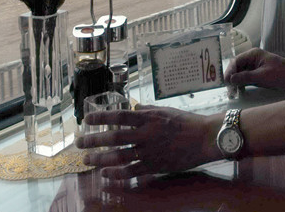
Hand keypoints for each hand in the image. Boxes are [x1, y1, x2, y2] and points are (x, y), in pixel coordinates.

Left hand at [75, 106, 222, 178]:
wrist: (205, 138)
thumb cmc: (187, 122)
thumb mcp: (165, 110)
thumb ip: (147, 111)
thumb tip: (134, 110)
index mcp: (148, 118)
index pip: (119, 116)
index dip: (101, 117)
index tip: (86, 119)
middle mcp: (146, 134)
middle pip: (114, 137)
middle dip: (94, 140)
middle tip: (79, 143)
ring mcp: (150, 151)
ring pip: (119, 156)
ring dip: (101, 159)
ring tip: (87, 160)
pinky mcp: (155, 165)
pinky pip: (132, 171)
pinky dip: (117, 174)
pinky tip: (105, 174)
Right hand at [224, 48, 284, 90]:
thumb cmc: (281, 74)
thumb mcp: (262, 76)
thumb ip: (245, 77)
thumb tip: (230, 79)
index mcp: (252, 54)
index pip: (235, 62)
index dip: (229, 72)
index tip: (226, 82)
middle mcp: (252, 59)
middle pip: (236, 67)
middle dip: (231, 78)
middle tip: (228, 90)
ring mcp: (255, 66)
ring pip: (240, 73)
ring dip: (235, 82)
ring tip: (232, 93)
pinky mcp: (258, 73)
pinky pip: (246, 77)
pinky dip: (242, 84)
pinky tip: (239, 91)